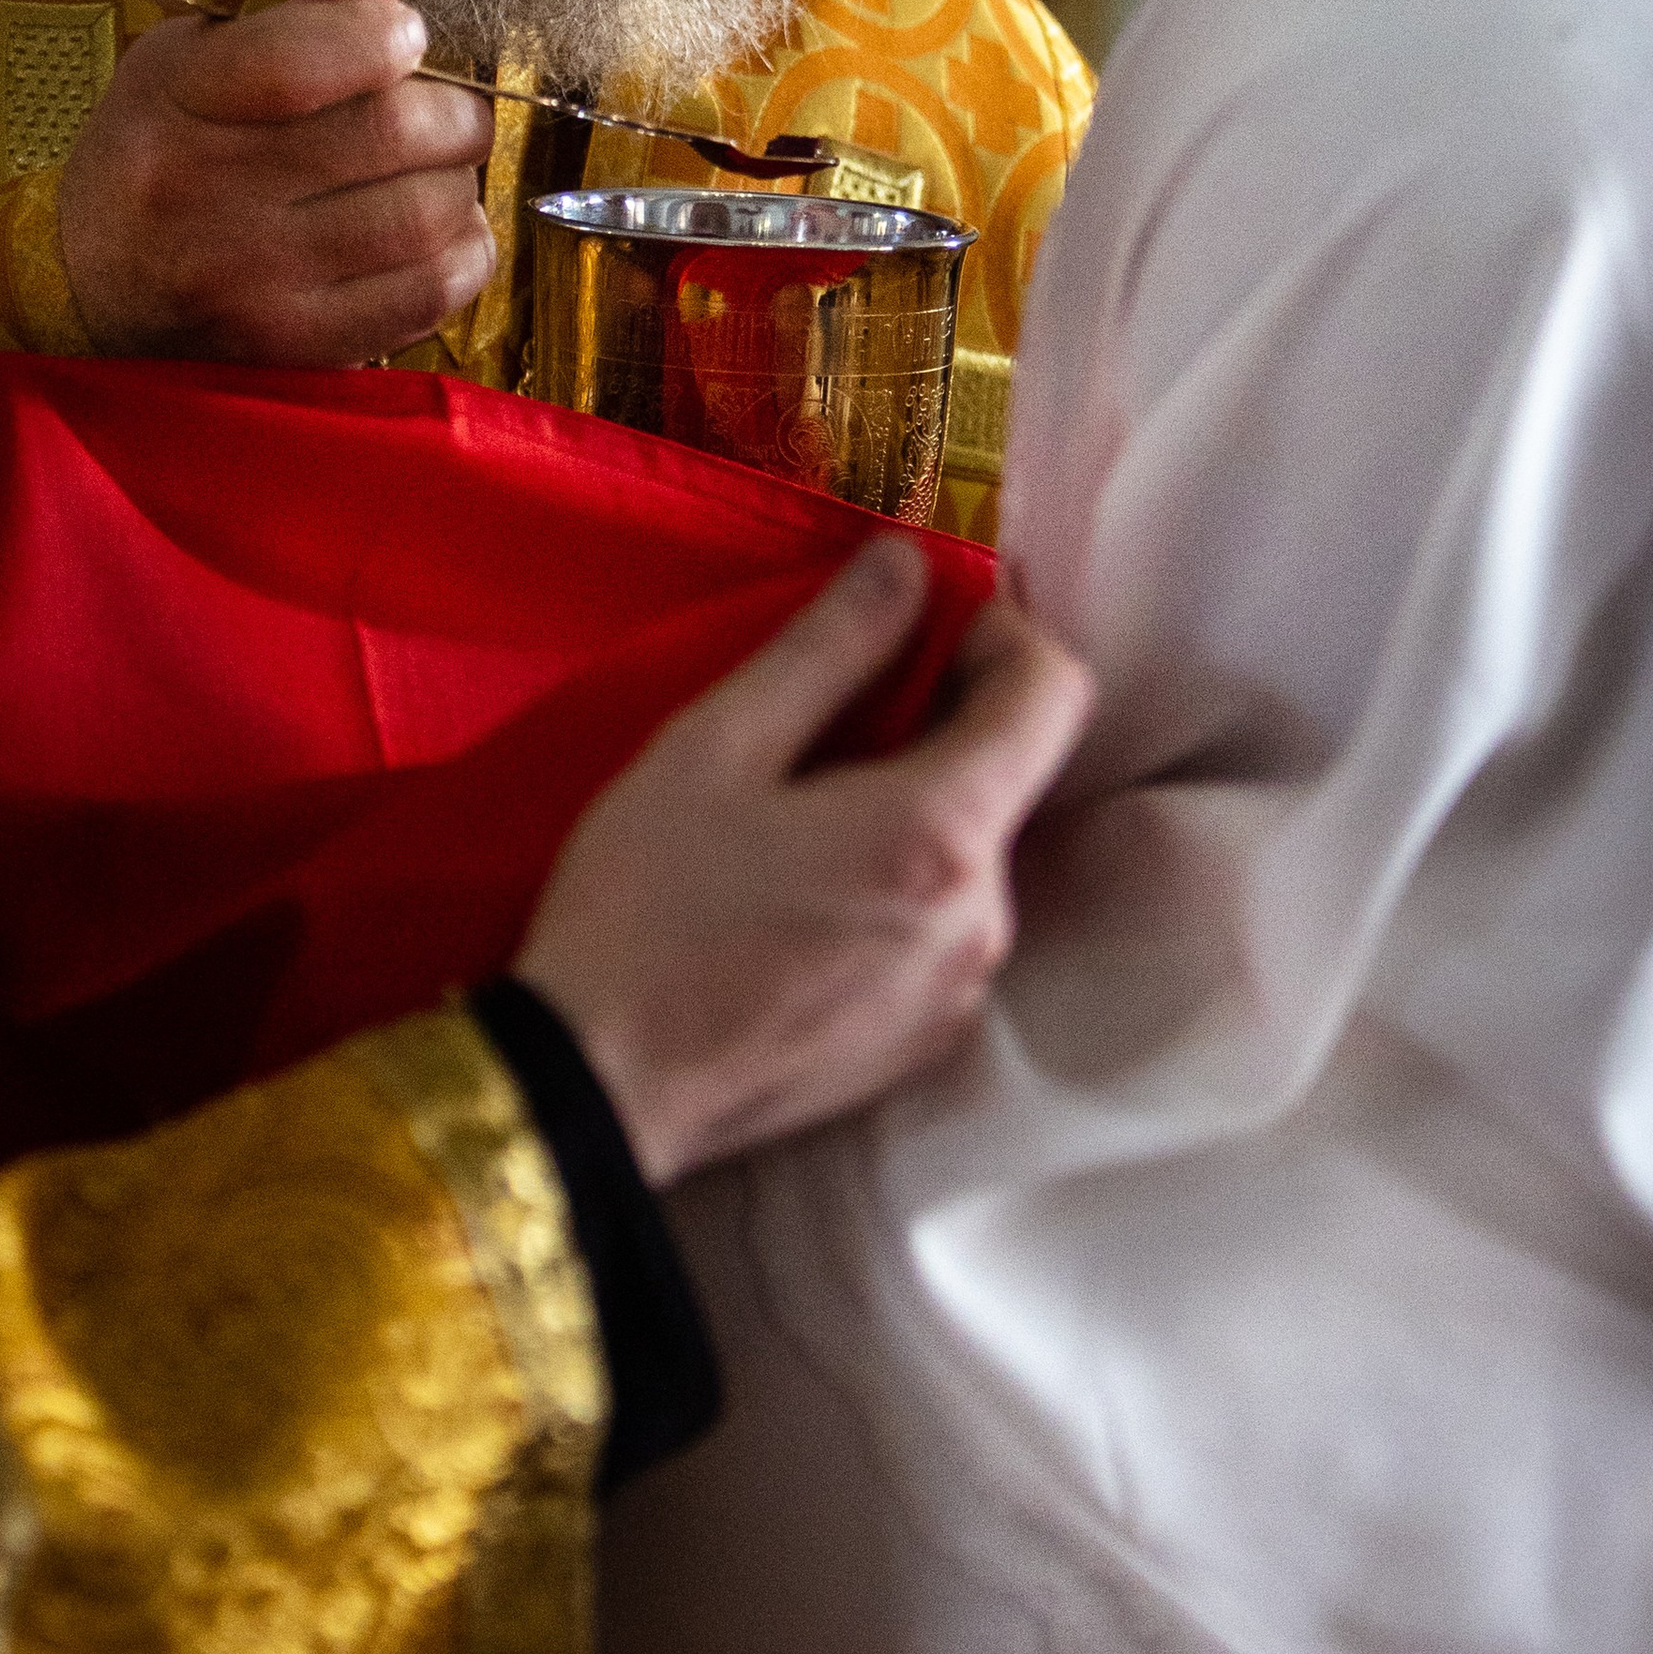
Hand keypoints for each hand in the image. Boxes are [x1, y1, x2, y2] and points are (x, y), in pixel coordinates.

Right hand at [56, 0, 495, 363]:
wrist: (86, 286)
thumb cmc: (157, 152)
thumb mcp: (193, 61)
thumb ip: (297, 18)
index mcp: (179, 100)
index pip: (301, 61)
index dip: (382, 36)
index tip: (406, 37)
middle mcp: (207, 193)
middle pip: (387, 135)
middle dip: (455, 114)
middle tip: (456, 115)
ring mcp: (251, 281)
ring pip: (420, 217)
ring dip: (460, 185)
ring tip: (445, 175)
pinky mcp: (291, 349)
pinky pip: (423, 296)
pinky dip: (464, 257)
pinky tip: (448, 235)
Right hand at [515, 536, 1092, 1186]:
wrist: (598, 1093)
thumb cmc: (645, 908)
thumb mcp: (716, 748)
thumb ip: (829, 646)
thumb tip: (910, 560)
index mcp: (942, 833)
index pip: (1054, 693)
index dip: (1002, 634)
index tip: (924, 622)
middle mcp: (983, 917)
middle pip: (1011, 774)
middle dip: (943, 721)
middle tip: (829, 714)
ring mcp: (963, 990)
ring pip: (974, 852)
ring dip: (916, 806)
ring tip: (799, 814)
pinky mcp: (930, 1042)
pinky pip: (945, 925)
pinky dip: (901, 883)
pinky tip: (803, 893)